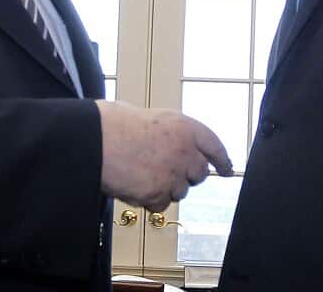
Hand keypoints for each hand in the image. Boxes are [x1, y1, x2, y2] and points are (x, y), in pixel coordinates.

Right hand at [95, 100, 233, 211]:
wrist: (95, 141)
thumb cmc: (115, 125)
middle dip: (186, 175)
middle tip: (165, 170)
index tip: (227, 170)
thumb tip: (176, 146)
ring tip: (141, 173)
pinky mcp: (158, 194)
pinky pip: (161, 204)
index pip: (214, 146)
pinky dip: (150, 200)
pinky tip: (135, 185)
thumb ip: (172, 133)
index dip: (222, 160)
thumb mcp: (153, 118)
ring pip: (180, 192)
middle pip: (199, 174)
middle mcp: (185, 151)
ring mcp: (173, 175)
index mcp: (186, 127)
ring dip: (165, 187)